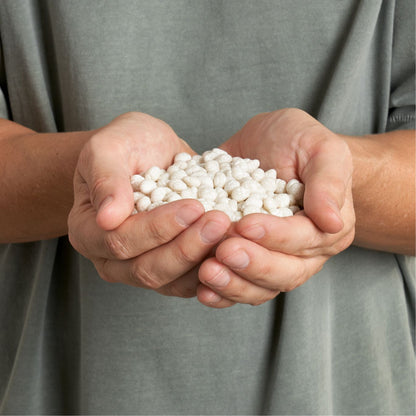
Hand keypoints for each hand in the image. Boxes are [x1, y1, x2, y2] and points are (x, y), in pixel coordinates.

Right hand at [68, 112, 229, 296]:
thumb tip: (107, 217)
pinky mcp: (169, 272)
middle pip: (146, 269)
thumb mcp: (111, 147)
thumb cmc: (128, 145)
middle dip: (186, 248)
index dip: (157, 229)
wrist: (151, 152)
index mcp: (88, 230)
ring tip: (229, 233)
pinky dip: (211, 271)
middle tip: (219, 221)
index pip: (119, 241)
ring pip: (170, 282)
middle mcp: (110, 259)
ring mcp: (140, 269)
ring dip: (202, 260)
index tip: (193, 207)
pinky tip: (231, 250)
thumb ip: (105, 178)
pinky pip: (188, 283)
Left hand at [197, 108, 354, 307]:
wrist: (268, 144)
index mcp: (327, 227)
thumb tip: (333, 221)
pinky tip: (201, 290)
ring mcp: (275, 260)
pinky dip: (221, 292)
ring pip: (260, 288)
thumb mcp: (319, 148)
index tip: (245, 225)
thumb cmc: (298, 141)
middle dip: (253, 265)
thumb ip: (329, 181)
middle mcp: (304, 251)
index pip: (303, 239)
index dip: (275, 236)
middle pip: (284, 273)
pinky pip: (239, 285)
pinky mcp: (249, 261)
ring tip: (208, 271)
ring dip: (233, 284)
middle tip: (224, 251)